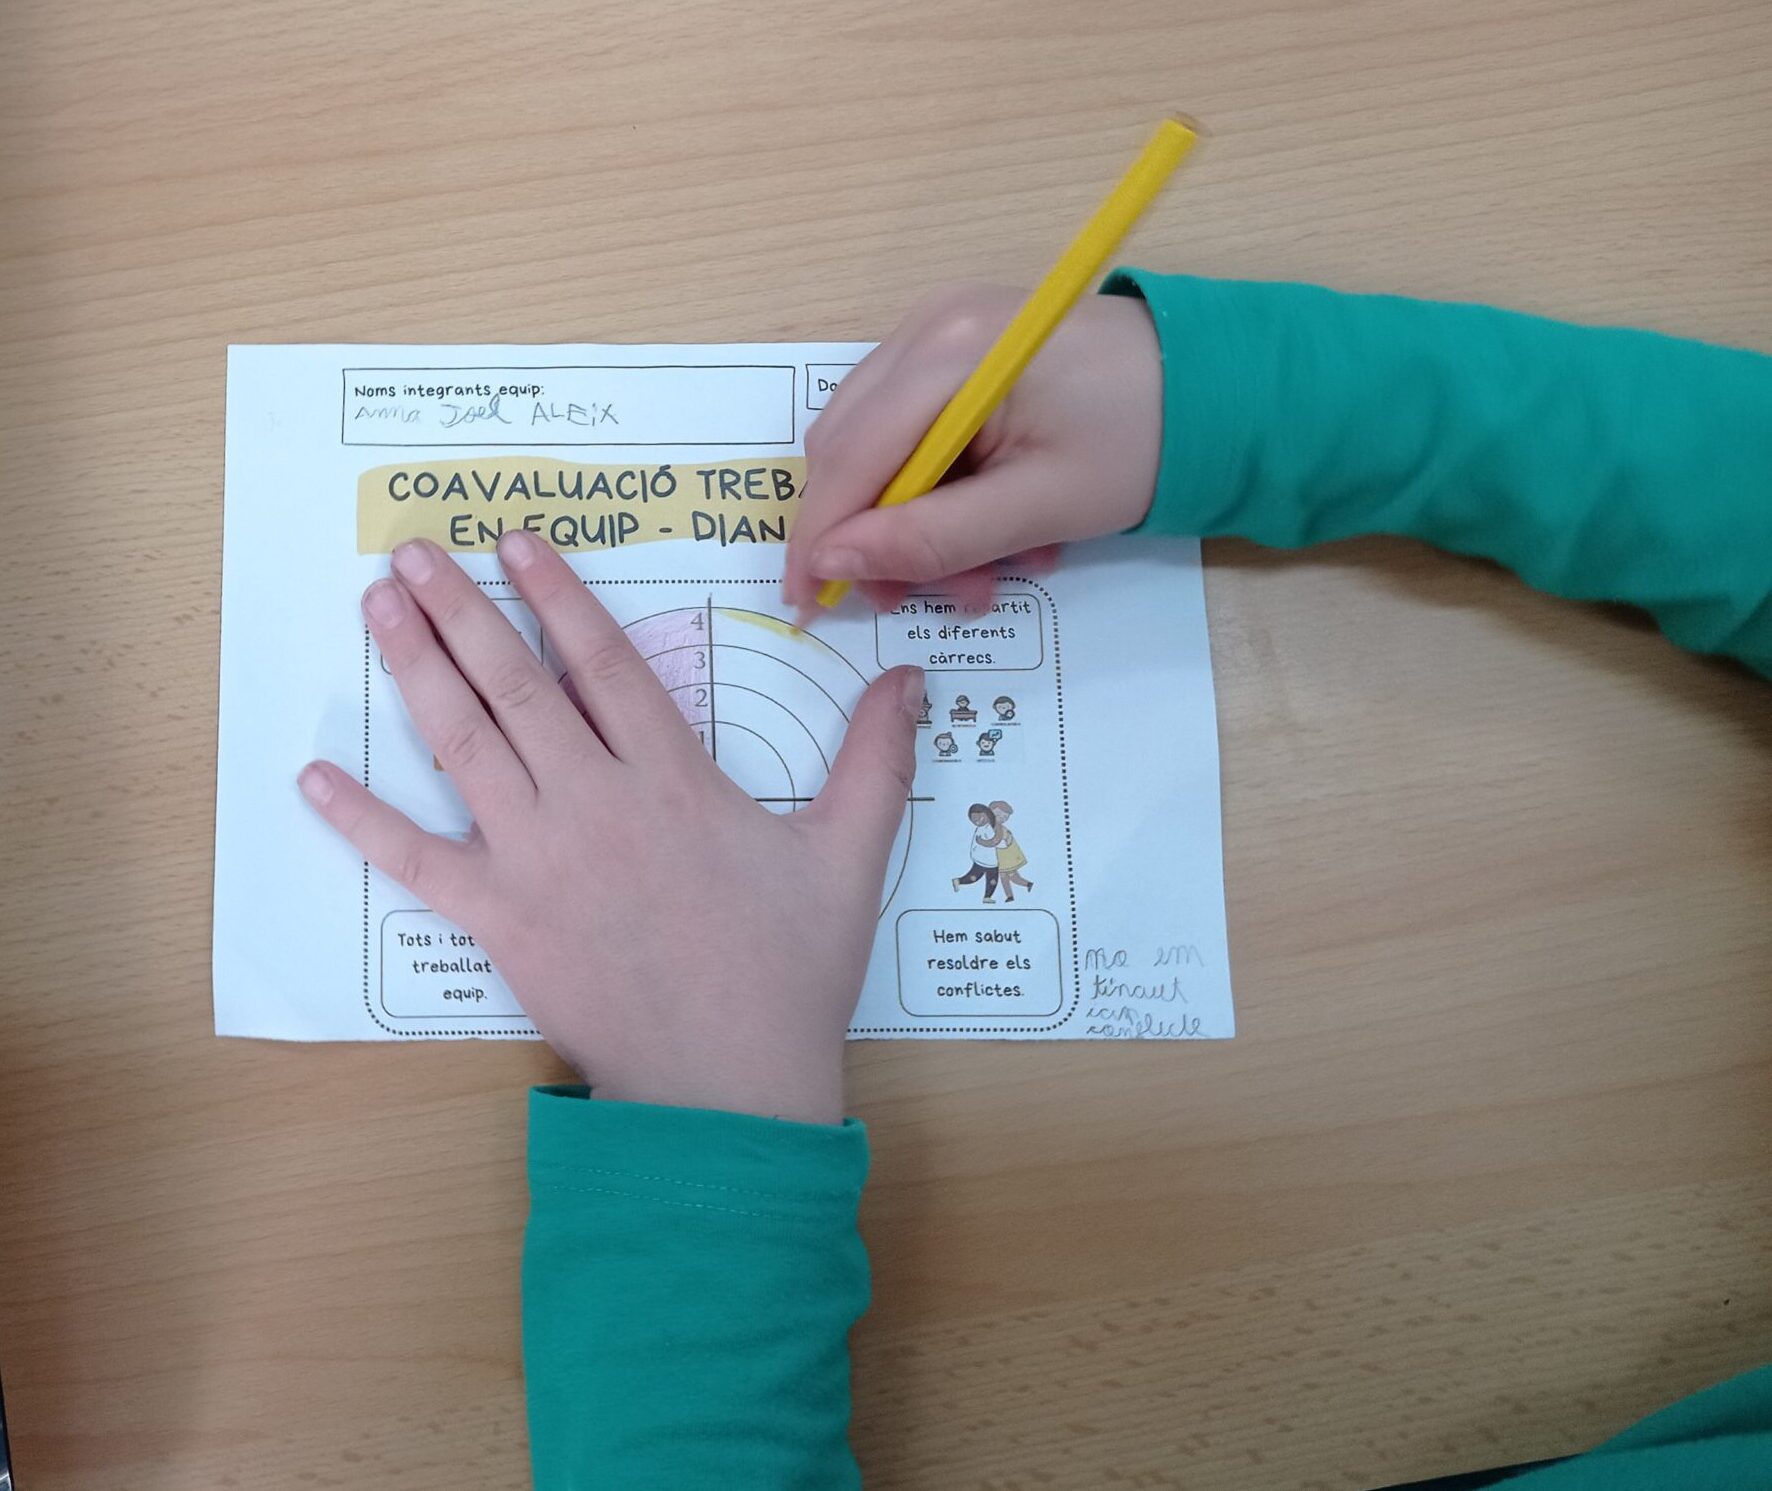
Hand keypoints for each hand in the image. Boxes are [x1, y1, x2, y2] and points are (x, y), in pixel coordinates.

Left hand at [298, 533, 921, 1123]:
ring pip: (464, 745)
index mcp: (672, 780)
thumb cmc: (790, 971)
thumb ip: (876, 760)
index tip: (516, 540)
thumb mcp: (850, 857)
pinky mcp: (499, 920)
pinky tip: (310, 776)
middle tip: (411, 552)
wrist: (727, 1085)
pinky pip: (417, 861)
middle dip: (462, 610)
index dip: (559, 594)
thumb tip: (911, 676)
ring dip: (416, 670)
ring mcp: (537, 860)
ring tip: (376, 608)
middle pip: (517, 685)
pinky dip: (361, 819)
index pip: (605, 663)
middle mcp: (594, 802)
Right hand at [784, 284, 1164, 612]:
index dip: (821, 538)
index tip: (809, 607)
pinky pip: (913, 430)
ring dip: (916, 521)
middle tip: (936, 596)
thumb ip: (932, 539)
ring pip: (878, 446)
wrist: (1215, 384)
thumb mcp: (1039, 508)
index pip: (847, 457)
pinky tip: (998, 525)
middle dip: (878, 534)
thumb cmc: (1141, 442)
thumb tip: (835, 566)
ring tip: (992, 569)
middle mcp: (927, 326)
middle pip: (848, 448)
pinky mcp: (959, 348)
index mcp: (948, 353)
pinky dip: (940, 489)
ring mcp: (940, 331)